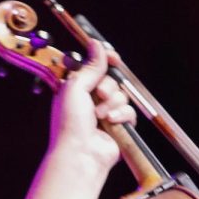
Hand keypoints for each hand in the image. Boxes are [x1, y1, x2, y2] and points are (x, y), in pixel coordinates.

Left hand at [48, 39, 134, 174]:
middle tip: (98, 95)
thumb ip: (89, 66)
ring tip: (100, 116)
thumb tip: (96, 45)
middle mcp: (91, 99)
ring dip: (112, 103)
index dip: (105, 60)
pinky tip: (110, 123)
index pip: (95, 65)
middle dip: (107, 87)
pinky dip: (121, 115)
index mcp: (76, 88)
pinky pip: (129, 110)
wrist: (80, 153)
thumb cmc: (69, 124)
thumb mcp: (75, 87)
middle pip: (111, 79)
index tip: (112, 57)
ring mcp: (105, 111)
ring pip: (121, 94)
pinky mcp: (118, 124)